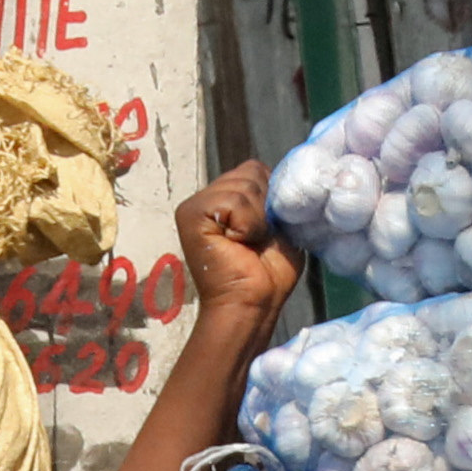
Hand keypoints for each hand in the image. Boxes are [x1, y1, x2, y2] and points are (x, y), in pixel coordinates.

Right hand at [175, 161, 298, 324]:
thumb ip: (275, 196)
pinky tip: (238, 244)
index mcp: (226, 195)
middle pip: (250, 172)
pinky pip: (233, 200)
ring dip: (256, 219)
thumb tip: (280, 178)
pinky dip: (246, 224)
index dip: (271, 197)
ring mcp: (195, 204)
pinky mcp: (191, 214)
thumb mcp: (279, 223)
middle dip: (264, 206)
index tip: (266, 230)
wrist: (255, 301)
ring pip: (244, 185)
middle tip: (255, 240)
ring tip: (247, 244)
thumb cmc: (269, 271)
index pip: (255, 169)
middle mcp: (207, 195)